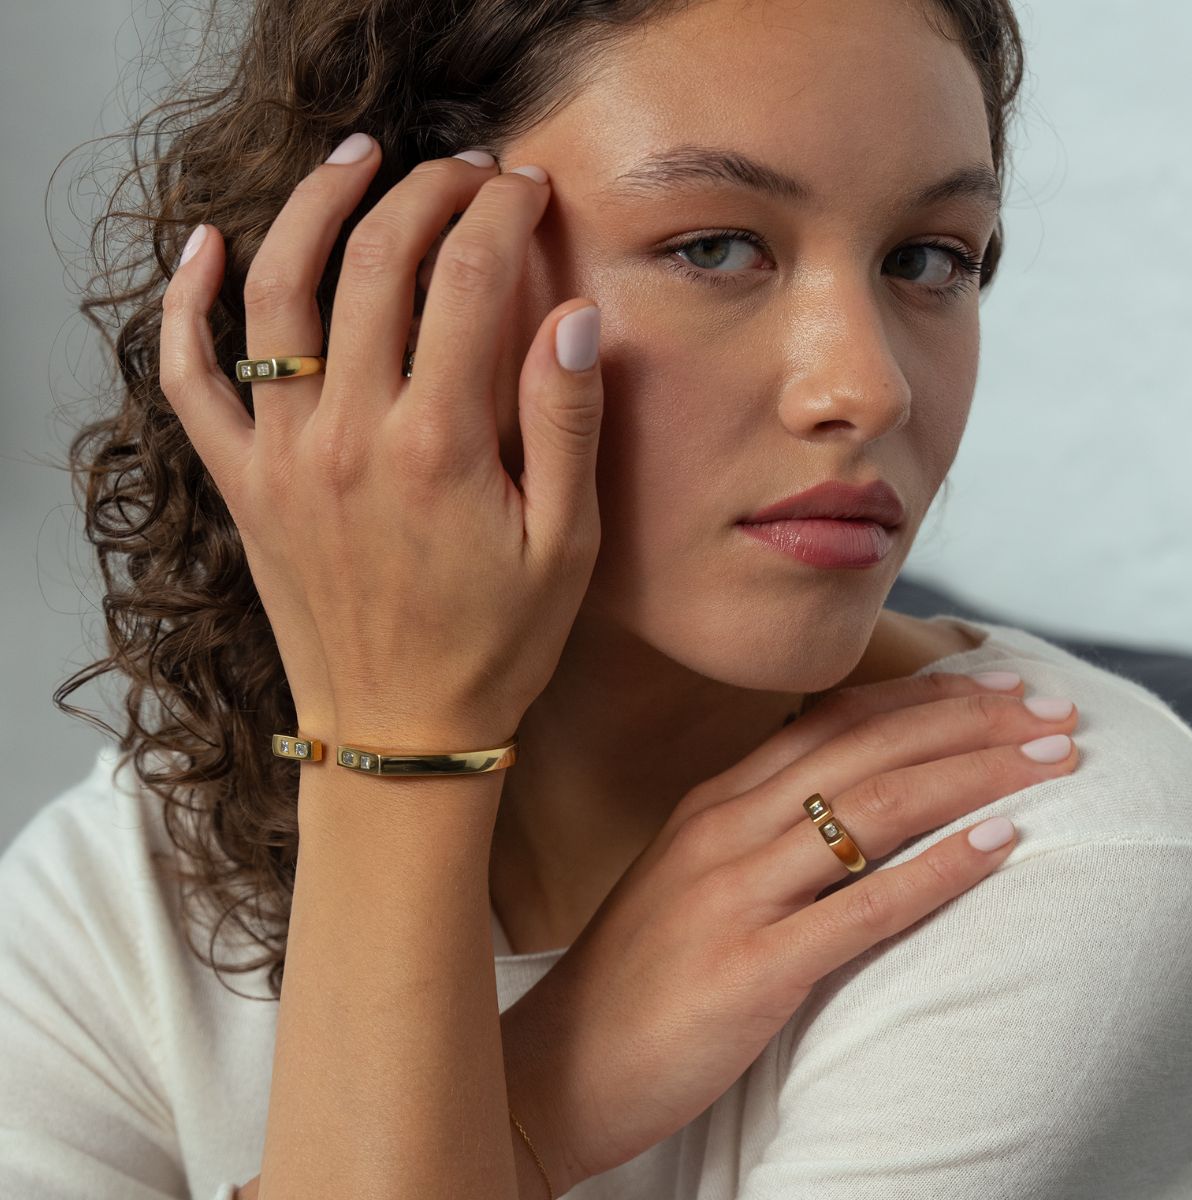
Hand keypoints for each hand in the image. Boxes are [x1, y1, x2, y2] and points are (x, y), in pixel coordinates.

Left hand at [159, 138, 603, 742]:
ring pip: (278, 293)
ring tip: (354, 159)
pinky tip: (204, 248)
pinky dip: (185, 306)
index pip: (469, 279)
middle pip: (376, 262)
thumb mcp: (567, 547)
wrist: (399, 731)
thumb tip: (574, 316)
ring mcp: (285, 456)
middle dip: (425, 191)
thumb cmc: (493, 645)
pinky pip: (192, 380)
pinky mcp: (244, 484)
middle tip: (461, 169)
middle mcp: (350, 436)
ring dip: (313, 208)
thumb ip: (568, 426)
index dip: (501, 214)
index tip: (525, 190)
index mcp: (439, 447)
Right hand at [499, 671, 1080, 1191]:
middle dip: (969, 720)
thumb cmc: (640, 970)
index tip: (996, 685)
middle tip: (1051, 710)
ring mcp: (734, 892)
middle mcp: (724, 827)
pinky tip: (1001, 844)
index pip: (832, 722)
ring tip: (1051, 760)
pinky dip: (938, 871)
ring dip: (974, 775)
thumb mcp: (694, 871)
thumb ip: (761, 826)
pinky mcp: (752, 966)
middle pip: (865, 749)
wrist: (564, 1059)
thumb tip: (850, 797)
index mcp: (712, 800)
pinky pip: (862, 907)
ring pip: (873, 810)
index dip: (921, 698)